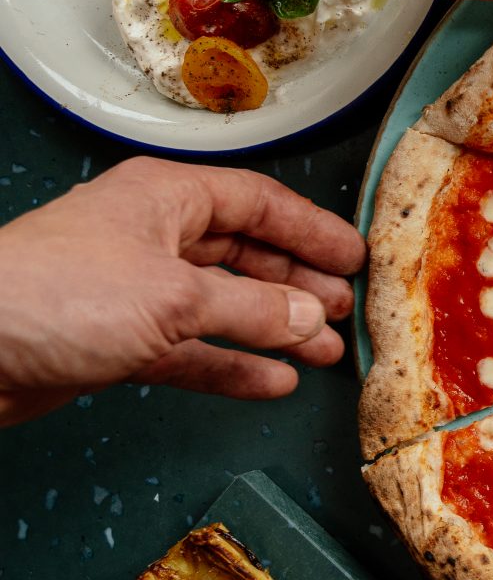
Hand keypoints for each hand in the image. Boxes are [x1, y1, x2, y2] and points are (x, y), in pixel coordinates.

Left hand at [0, 157, 365, 424]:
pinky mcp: (117, 341)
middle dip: (298, 284)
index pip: (259, 203)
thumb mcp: (174, 297)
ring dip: (276, 329)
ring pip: (224, 306)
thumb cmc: (51, 294)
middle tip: (344, 308)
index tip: (354, 257)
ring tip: (322, 352)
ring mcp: (134, 291)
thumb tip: (306, 318)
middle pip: (245, 254)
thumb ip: (252, 310)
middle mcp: (152, 238)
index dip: (312, 230)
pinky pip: (193, 351)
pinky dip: (233, 365)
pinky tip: (271, 381)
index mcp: (166, 198)